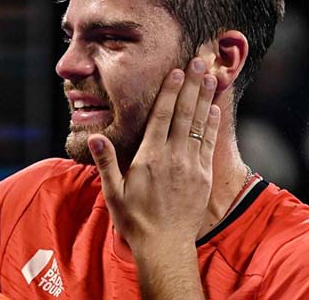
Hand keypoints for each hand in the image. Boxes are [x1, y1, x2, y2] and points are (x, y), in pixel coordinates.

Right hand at [88, 58, 219, 249]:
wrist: (164, 246)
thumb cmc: (135, 220)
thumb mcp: (113, 193)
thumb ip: (106, 162)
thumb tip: (95, 137)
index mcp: (150, 158)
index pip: (162, 117)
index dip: (170, 92)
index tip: (176, 71)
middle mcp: (174, 158)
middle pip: (185, 114)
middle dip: (192, 85)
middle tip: (200, 61)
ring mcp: (191, 166)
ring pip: (200, 125)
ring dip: (205, 98)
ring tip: (211, 75)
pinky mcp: (203, 177)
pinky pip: (209, 143)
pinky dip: (211, 123)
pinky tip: (213, 108)